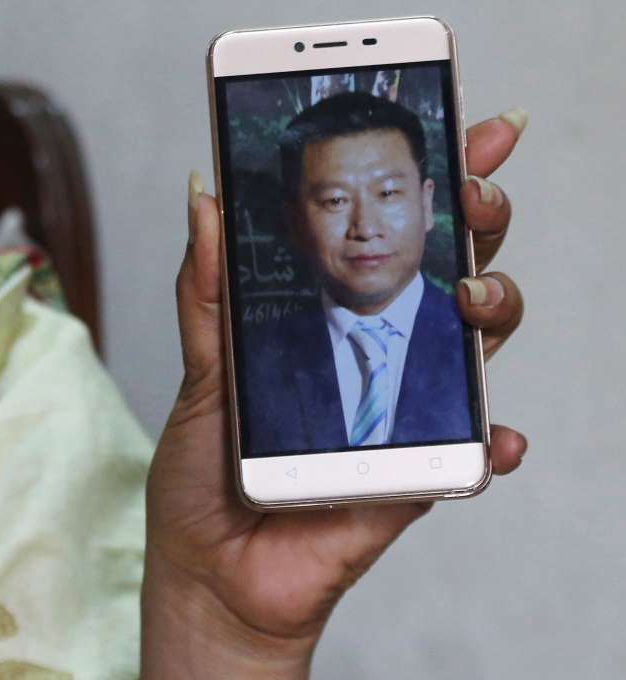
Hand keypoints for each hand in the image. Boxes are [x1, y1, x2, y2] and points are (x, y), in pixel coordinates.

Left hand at [139, 110, 528, 678]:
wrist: (207, 570)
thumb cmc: (206, 470)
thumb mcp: (198, 366)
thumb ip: (207, 287)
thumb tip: (204, 192)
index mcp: (333, 316)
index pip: (399, 232)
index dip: (443, 177)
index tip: (472, 120)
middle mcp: (381, 355)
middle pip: (455, 269)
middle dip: (480, 220)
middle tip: (474, 191)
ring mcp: (404, 413)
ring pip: (479, 348)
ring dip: (494, 308)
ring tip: (471, 294)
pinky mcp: (411, 477)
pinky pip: (469, 457)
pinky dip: (488, 444)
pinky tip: (490, 435)